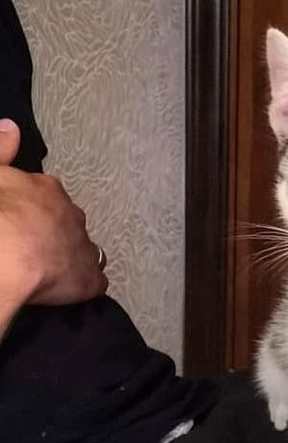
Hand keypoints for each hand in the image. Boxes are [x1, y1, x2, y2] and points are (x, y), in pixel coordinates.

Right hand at [0, 118, 107, 306]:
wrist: (7, 253)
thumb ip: (0, 152)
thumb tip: (12, 127)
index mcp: (48, 190)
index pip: (48, 195)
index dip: (35, 208)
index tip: (23, 218)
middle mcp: (74, 215)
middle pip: (70, 221)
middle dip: (57, 231)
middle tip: (35, 245)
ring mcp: (85, 247)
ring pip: (86, 248)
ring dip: (74, 256)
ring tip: (55, 268)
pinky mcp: (89, 279)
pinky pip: (95, 280)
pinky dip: (85, 283)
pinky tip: (72, 288)